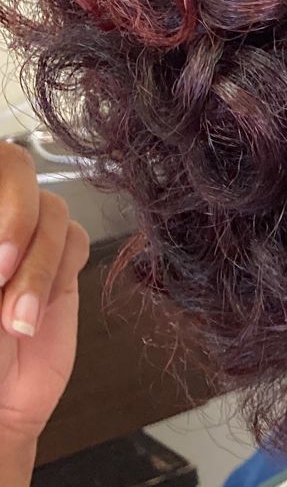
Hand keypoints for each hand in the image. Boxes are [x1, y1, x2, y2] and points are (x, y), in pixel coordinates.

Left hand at [0, 140, 89, 447]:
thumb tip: (8, 241)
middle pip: (14, 164)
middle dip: (14, 218)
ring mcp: (24, 235)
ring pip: (51, 209)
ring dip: (37, 268)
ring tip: (16, 322)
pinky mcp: (60, 262)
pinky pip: (77, 241)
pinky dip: (58, 275)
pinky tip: (37, 312)